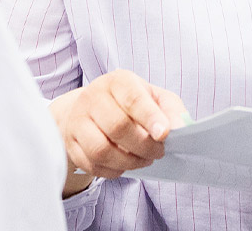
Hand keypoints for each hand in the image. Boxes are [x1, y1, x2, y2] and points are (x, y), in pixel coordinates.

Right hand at [49, 69, 186, 195]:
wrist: (91, 107)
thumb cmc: (128, 102)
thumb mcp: (153, 96)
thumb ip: (170, 109)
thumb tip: (181, 128)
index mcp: (117, 81)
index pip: (132, 98)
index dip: (150, 117)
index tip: (164, 134)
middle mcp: (93, 97)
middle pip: (117, 126)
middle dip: (143, 146)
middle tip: (158, 152)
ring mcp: (78, 120)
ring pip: (102, 149)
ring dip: (128, 162)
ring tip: (143, 160)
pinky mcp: (71, 143)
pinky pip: (93, 165)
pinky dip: (113, 171)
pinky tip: (124, 164)